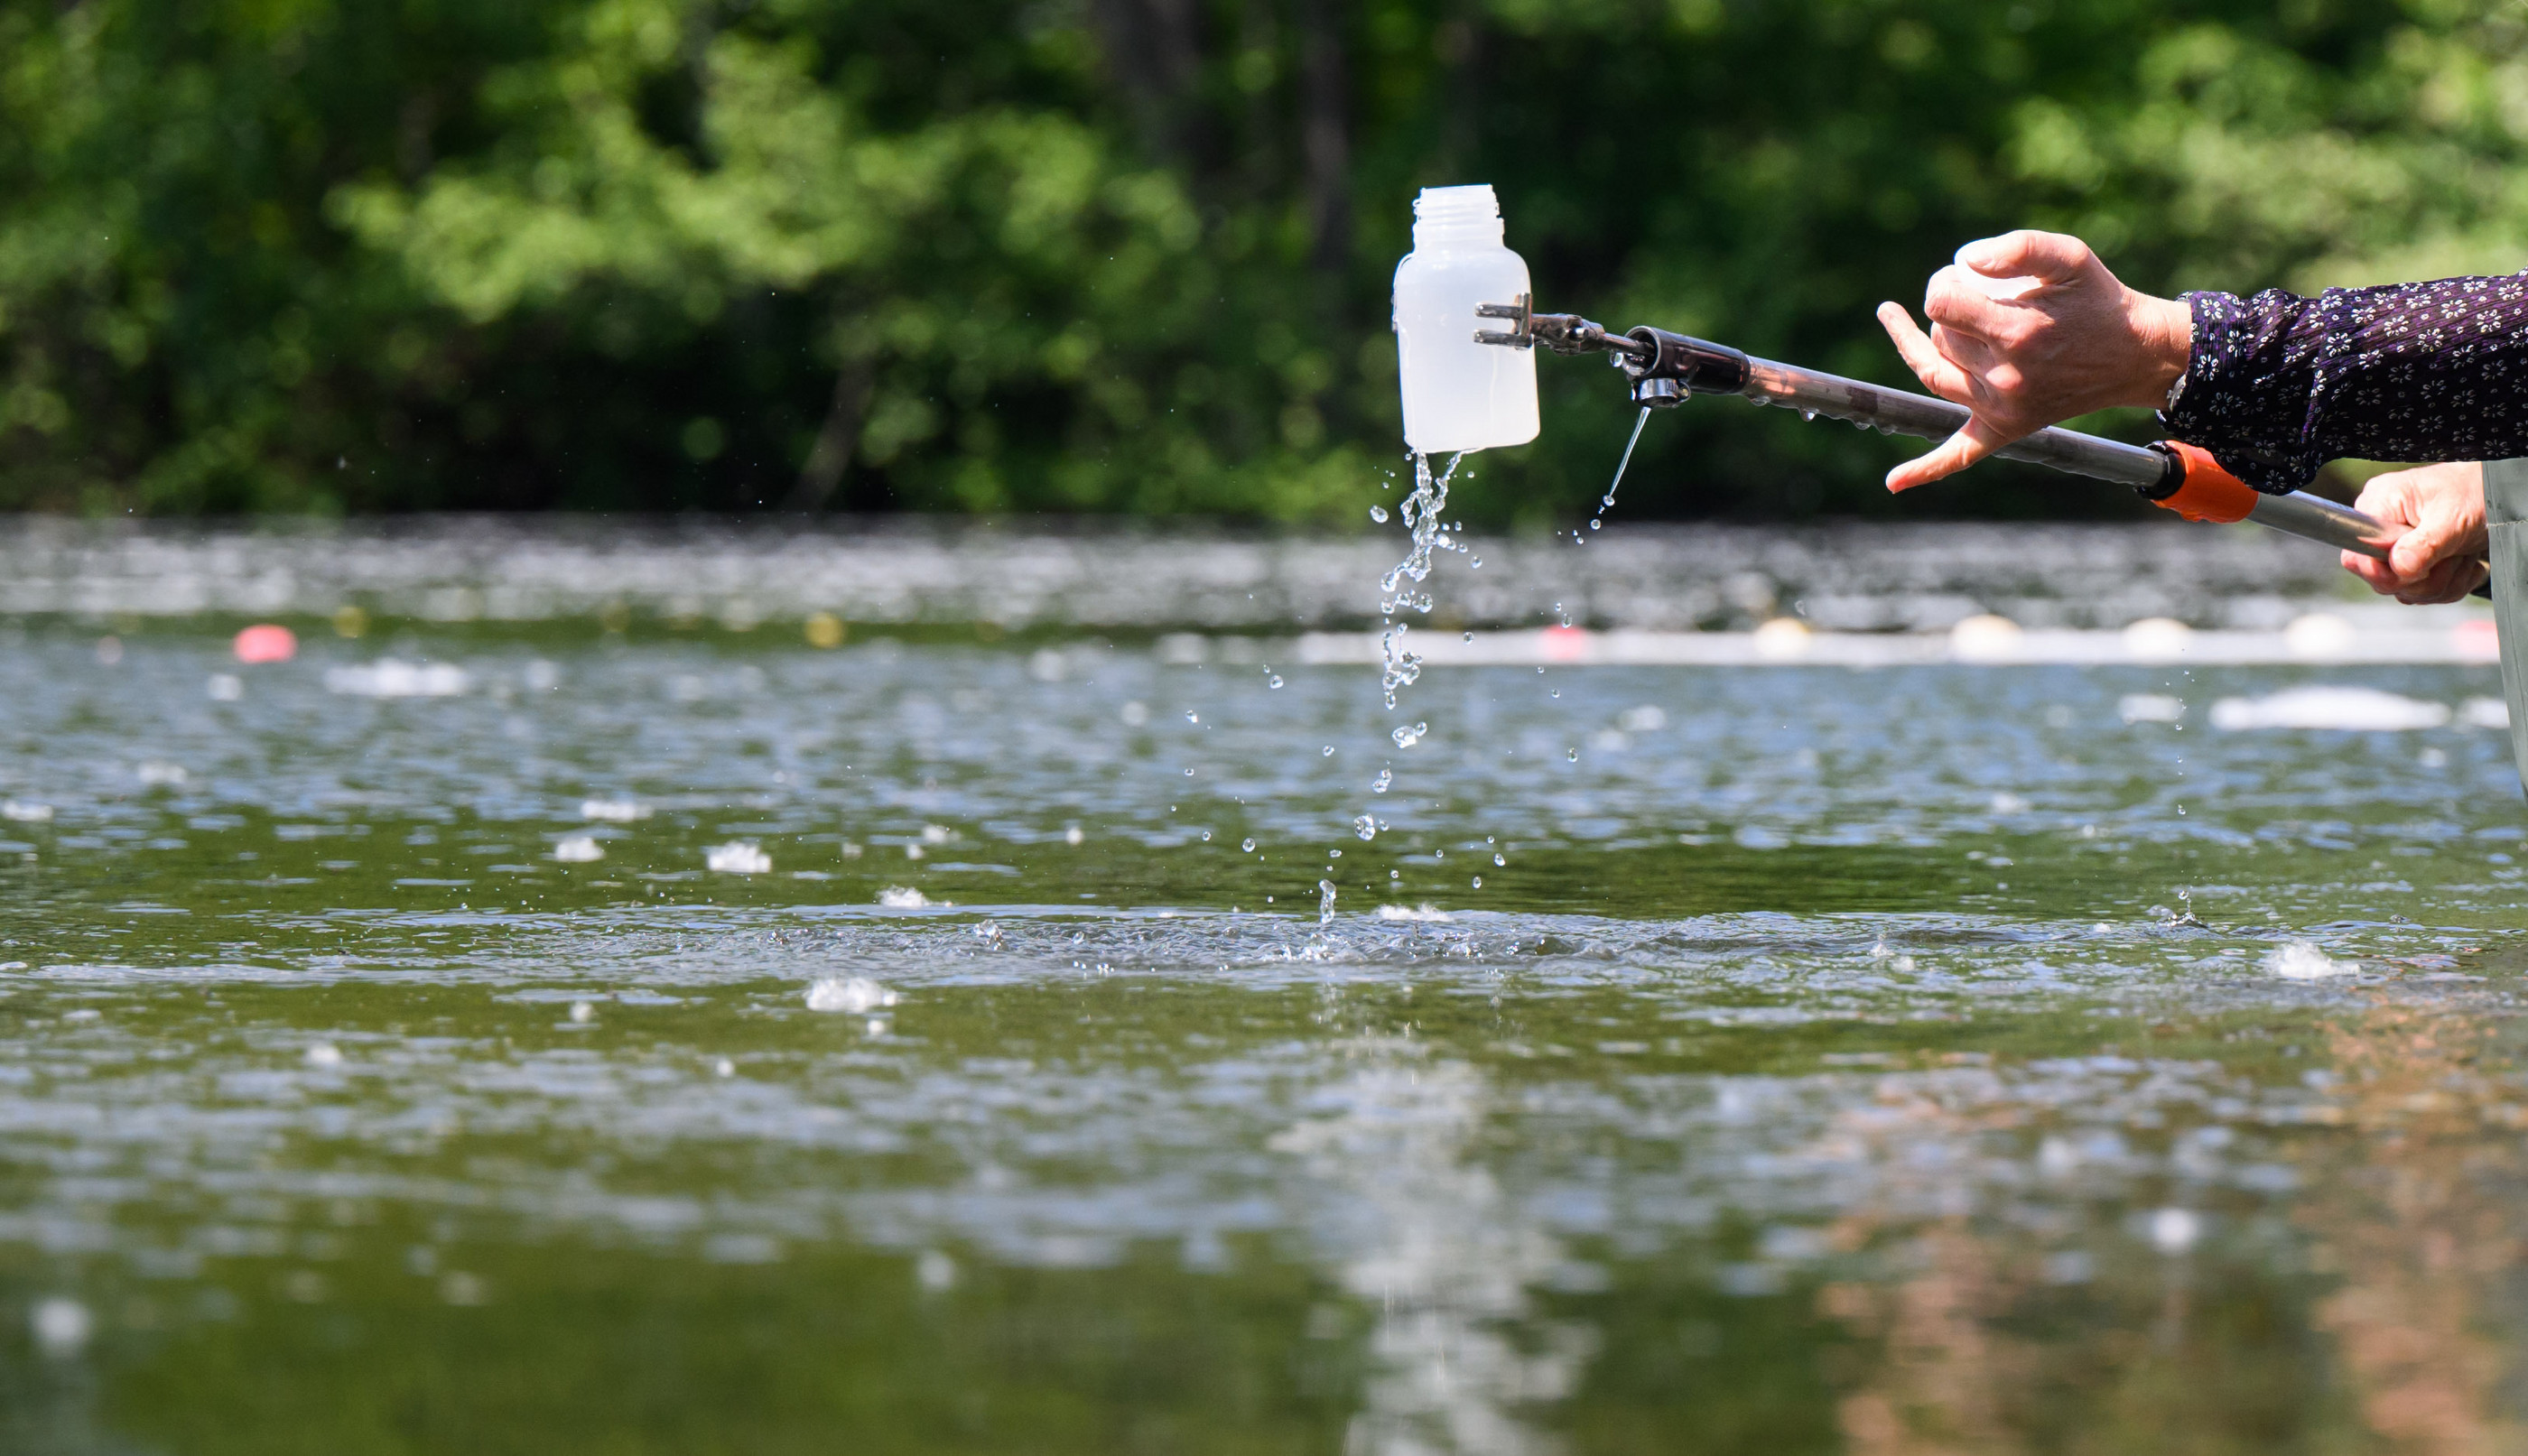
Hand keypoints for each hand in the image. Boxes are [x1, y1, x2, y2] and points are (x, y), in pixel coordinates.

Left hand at [1875, 230, 2192, 491]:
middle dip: (1944, 311)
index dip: (1941, 285)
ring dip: (1920, 347)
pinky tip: (1894, 483)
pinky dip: (1926, 470)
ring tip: (1898, 319)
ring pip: (1935, 375)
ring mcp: (2002, 409)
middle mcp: (2005, 377)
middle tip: (1966, 296)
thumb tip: (1965, 260)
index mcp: (2017, 333)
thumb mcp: (2069, 257)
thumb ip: (2017, 247)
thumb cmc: (2098, 300)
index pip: (1941, 306)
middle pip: (1939, 338)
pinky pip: (1960, 454)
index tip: (1959, 277)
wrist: (2135, 355)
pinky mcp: (2005, 429)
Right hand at [2341, 461, 2488, 603]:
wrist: (2498, 496)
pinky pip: (2423, 593)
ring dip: (2444, 582)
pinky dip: (2451, 585)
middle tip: (2452, 557)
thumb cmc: (2475, 493)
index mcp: (2379, 506)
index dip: (2380, 572)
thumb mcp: (2451, 518)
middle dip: (2424, 579)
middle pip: (2381, 580)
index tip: (2413, 571)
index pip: (2355, 555)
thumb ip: (2424, 544)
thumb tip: (2398, 567)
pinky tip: (2465, 563)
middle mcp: (2382, 529)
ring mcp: (2397, 550)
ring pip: (2406, 591)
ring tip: (2463, 556)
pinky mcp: (2414, 565)